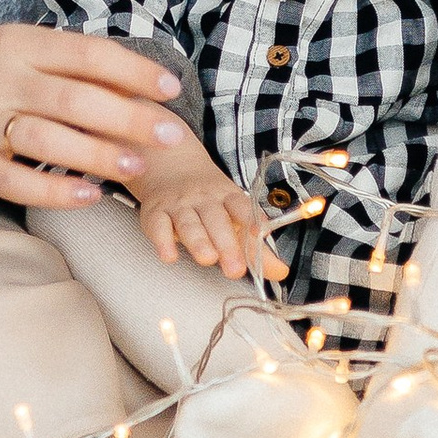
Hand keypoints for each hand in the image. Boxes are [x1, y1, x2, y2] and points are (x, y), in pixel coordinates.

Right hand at [0, 24, 185, 205]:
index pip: (87, 53)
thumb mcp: (3, 51)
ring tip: (138, 167)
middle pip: (78, 97)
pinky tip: (88, 196)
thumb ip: (57, 62)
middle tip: (170, 135)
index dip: (134, 71)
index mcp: (15, 43)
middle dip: (131, 116)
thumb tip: (128, 77)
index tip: (171, 88)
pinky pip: (18, 180)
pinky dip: (57, 190)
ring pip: (52, 138)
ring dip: (101, 154)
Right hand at [133, 148, 288, 284]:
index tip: (261, 233)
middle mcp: (204, 199)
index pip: (242, 206)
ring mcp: (179, 205)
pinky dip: (163, 240)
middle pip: (216, 219)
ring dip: (198, 241)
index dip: (252, 219)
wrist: (170, 165)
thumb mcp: (234, 216)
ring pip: (189, 223)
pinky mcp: (155, 214)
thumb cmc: (209, 200)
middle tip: (235, 269)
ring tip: (208, 259)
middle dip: (227, 244)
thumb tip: (282, 273)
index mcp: (227, 197)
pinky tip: (169, 256)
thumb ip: (255, 248)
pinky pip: (158, 226)